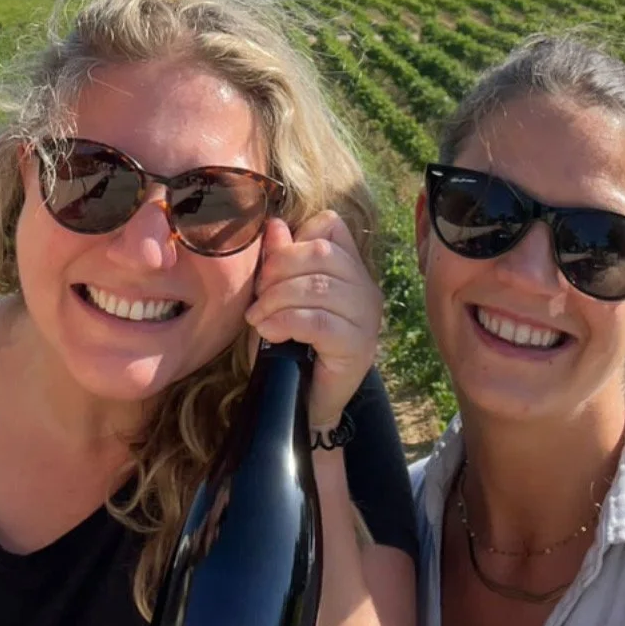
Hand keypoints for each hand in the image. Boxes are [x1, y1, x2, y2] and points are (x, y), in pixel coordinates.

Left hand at [244, 211, 381, 429]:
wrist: (304, 401)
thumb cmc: (290, 345)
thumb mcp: (277, 296)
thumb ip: (279, 260)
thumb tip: (275, 224)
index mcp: (350, 266)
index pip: (330, 225)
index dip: (293, 240)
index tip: (269, 271)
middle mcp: (365, 286)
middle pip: (320, 252)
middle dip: (277, 271)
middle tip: (257, 298)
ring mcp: (367, 316)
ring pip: (318, 286)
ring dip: (276, 300)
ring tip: (258, 318)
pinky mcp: (359, 345)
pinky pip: (319, 321)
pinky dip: (286, 322)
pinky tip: (269, 331)